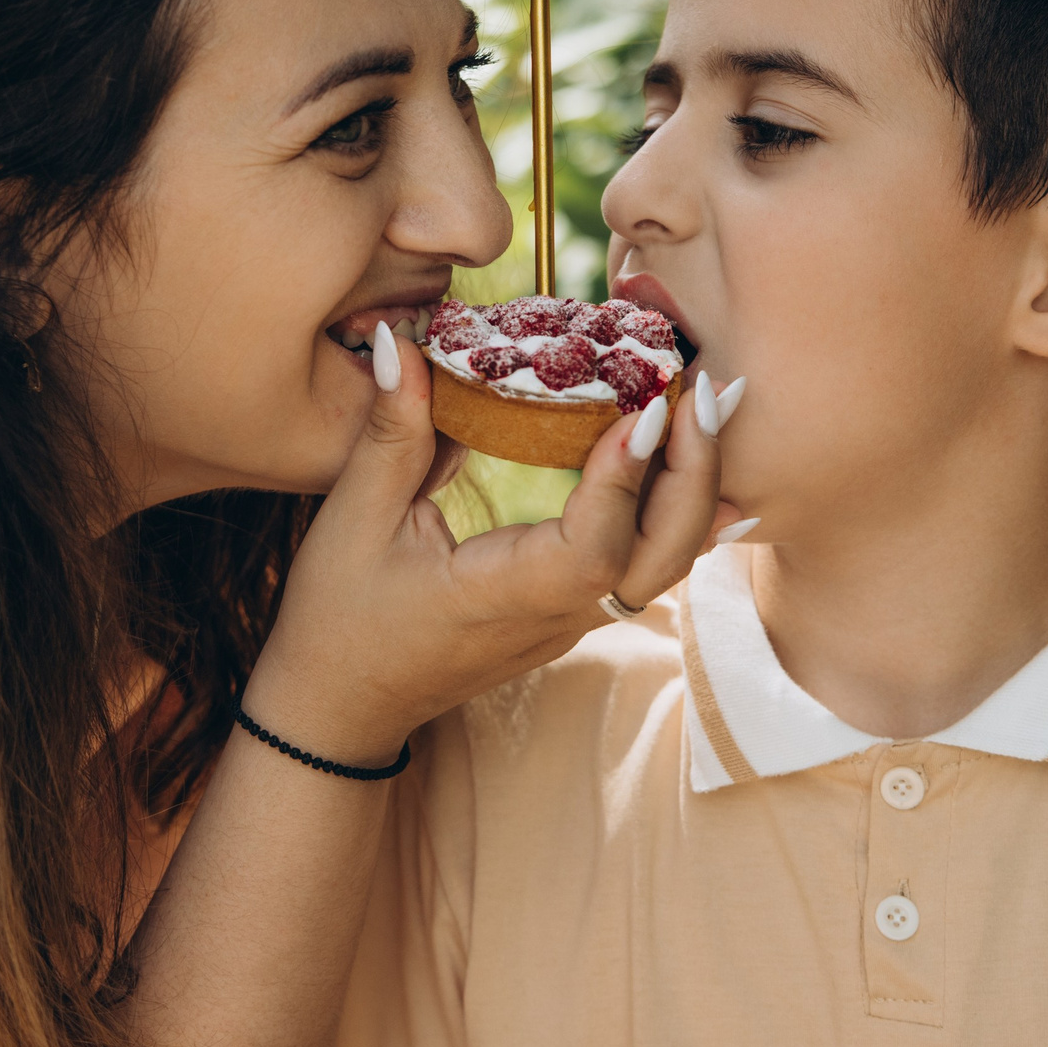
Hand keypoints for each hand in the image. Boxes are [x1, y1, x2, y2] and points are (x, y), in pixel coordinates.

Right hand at [244, 322, 733, 766]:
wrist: (344, 705)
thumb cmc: (339, 618)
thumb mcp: (353, 519)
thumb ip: (392, 432)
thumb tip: (402, 341)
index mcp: (498, 598)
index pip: (590, 555)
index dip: (624, 485)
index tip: (643, 411)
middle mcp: (552, 617)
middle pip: (660, 560)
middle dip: (695, 474)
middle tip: (704, 388)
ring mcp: (571, 621)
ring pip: (666, 564)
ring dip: (696, 486)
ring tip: (708, 404)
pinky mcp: (573, 612)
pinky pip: (648, 565)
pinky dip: (682, 511)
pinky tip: (697, 460)